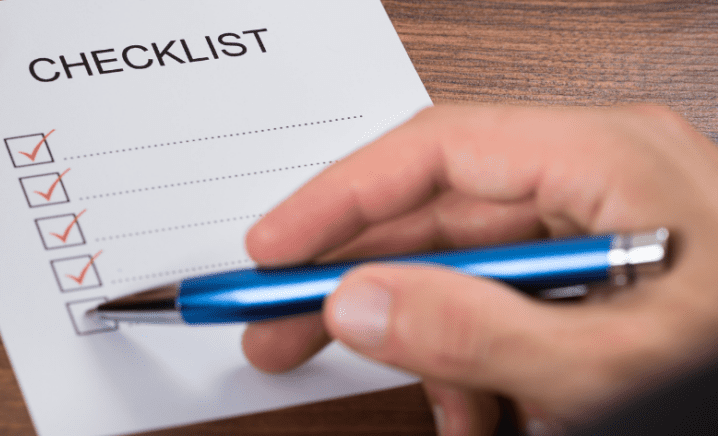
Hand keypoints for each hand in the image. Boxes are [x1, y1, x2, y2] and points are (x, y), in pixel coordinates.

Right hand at [241, 105, 717, 433]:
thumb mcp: (610, 365)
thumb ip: (478, 331)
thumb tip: (357, 302)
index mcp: (607, 156)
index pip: (434, 150)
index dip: (338, 200)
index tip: (273, 251)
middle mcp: (593, 179)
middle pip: (433, 215)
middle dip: (357, 284)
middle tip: (279, 330)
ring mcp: (593, 232)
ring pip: (462, 275)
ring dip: (431, 350)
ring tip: (443, 416)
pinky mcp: (593, 280)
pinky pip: (502, 310)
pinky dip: (479, 367)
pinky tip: (489, 416)